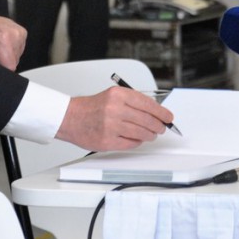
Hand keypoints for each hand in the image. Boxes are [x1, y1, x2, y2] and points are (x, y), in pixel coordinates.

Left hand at [0, 15, 25, 70]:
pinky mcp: (22, 32)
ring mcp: (20, 33)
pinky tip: (4, 45)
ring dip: (9, 56)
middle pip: (14, 62)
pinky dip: (12, 50)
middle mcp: (15, 35)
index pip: (10, 65)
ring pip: (18, 56)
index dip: (2, 70)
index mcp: (3, 38)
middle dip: (4, 62)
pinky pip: (20, 48)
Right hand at [55, 86, 173, 151]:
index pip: (147, 104)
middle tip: (161, 127)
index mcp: (118, 94)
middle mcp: (115, 109)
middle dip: (158, 125)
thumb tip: (155, 111)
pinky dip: (137, 142)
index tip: (168, 117)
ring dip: (150, 135)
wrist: (71, 118)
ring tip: (151, 134)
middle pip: (147, 120)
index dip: (161, 112)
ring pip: (141, 133)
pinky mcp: (108, 141)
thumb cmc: (92, 107)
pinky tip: (137, 139)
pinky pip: (131, 143)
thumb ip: (132, 101)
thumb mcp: (112, 95)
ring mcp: (111, 126)